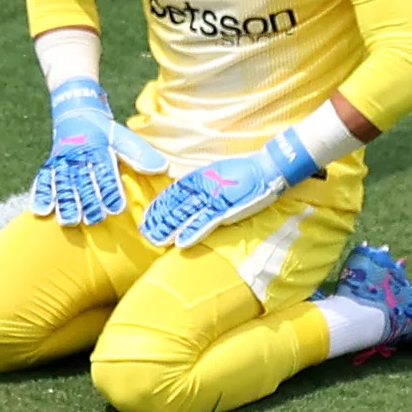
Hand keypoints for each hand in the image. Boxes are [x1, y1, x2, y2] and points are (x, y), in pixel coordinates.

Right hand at [29, 75, 130, 225]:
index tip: (116, 207)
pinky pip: (43, 180)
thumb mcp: (122, 137)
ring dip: (66, 203)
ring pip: (63, 183)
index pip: (105, 171)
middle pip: (82, 181)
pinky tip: (42, 212)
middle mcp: (78, 154)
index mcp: (98, 147)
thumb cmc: (103, 131)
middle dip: (88, 200)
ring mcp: (62, 160)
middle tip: (94, 219)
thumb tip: (161, 168)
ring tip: (70, 221)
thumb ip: (139, 154)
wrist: (75, 110)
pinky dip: (41, 196)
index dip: (110, 189)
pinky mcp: (50, 165)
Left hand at [140, 132, 319, 249]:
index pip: (174, 192)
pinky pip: (207, 223)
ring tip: (155, 240)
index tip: (147, 216)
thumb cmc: (245, 172)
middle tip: (144, 232)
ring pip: (187, 215)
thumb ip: (204, 183)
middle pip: (176, 205)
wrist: (268, 169)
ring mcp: (214, 199)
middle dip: (159, 219)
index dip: (160, 205)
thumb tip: (189, 193)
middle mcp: (203, 188)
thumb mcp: (218, 174)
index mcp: (201, 178)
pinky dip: (194, 233)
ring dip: (170, 229)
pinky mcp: (226, 209)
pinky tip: (181, 243)